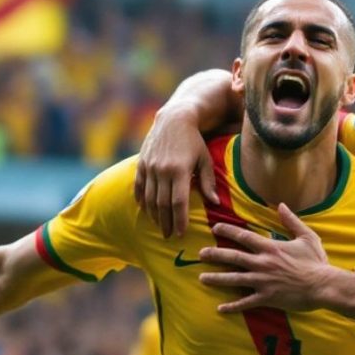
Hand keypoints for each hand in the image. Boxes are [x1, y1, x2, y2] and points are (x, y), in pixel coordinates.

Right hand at [134, 106, 218, 237]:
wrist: (173, 119)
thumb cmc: (194, 141)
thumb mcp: (204, 159)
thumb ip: (207, 182)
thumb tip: (215, 203)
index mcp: (180, 170)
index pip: (178, 202)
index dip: (179, 220)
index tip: (181, 234)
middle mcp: (162, 170)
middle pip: (162, 204)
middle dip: (166, 223)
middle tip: (170, 236)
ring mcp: (150, 167)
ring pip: (149, 198)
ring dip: (154, 215)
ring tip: (160, 226)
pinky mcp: (141, 163)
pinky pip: (139, 187)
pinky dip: (142, 200)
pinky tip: (146, 211)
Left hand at [200, 204, 330, 312]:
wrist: (324, 286)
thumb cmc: (316, 262)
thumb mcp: (306, 237)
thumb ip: (291, 221)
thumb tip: (281, 205)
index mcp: (271, 248)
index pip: (244, 236)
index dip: (228, 230)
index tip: (215, 227)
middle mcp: (263, 263)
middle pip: (233, 256)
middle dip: (215, 254)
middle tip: (200, 254)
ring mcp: (263, 281)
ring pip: (234, 279)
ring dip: (217, 278)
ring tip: (202, 278)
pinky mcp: (267, 297)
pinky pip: (246, 302)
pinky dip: (232, 306)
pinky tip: (220, 308)